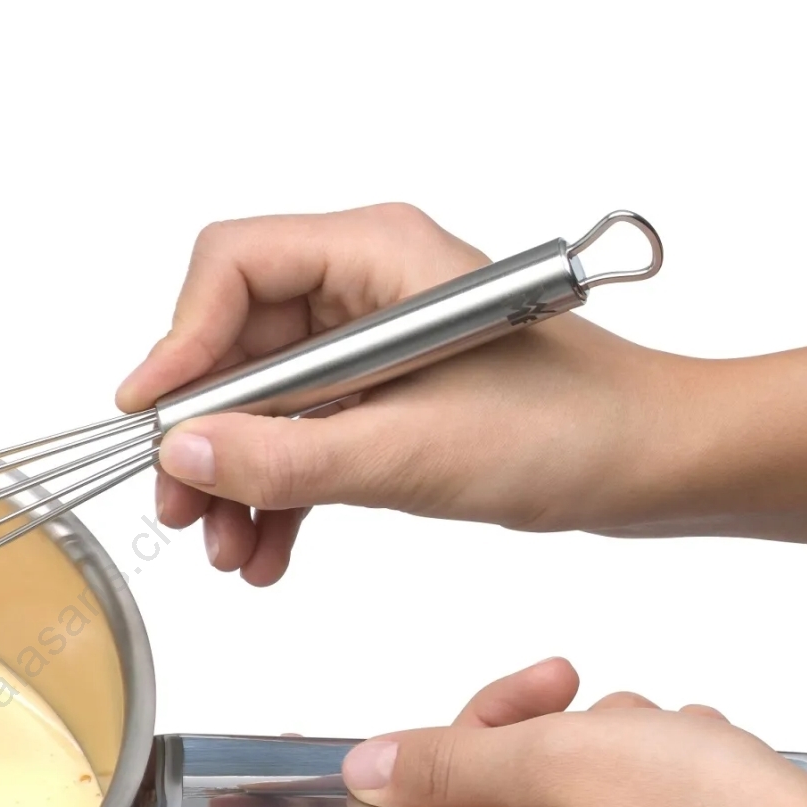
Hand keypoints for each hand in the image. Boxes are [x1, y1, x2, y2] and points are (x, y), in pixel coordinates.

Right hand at [117, 204, 806, 578]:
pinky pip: (302, 435)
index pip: (233, 267)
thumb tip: (183, 456)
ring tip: (226, 548)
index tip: (152, 419)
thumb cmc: (574, 429)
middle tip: (178, 506)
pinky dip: (279, 491)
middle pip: (237, 342)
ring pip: (263, 400)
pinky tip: (267, 551)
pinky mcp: (383, 395)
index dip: (180, 340)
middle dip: (205, 433)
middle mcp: (366, 286)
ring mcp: (372, 344)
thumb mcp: (414, 452)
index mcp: (377, 255)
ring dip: (237, 476)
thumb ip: (290, 458)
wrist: (654, 465)